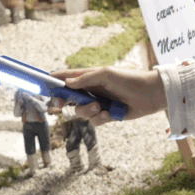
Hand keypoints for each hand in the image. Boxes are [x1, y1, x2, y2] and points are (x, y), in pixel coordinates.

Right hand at [49, 67, 166, 125]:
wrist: (151, 94)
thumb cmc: (130, 79)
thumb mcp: (107, 74)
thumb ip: (86, 78)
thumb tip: (67, 82)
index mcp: (90, 77)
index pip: (67, 77)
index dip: (54, 81)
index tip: (42, 85)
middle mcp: (92, 90)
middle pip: (69, 98)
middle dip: (63, 101)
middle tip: (60, 105)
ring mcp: (99, 103)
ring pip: (81, 112)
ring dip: (87, 111)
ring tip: (100, 107)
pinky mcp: (107, 115)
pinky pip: (95, 120)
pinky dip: (100, 118)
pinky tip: (110, 114)